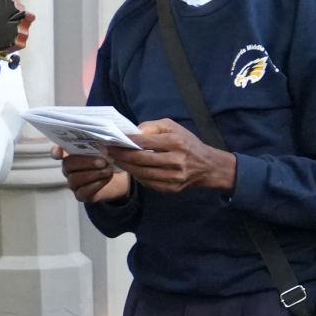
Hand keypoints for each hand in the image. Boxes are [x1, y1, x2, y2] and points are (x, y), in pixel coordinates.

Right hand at [55, 145, 130, 203]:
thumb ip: (102, 143)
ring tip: (108, 169)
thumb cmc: (108, 159)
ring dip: (93, 174)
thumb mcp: (107, 149)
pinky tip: (107, 178)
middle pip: (68, 165)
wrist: (117, 178)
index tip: (59, 152)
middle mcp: (69, 169)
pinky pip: (83, 191)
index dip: (56, 151)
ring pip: (75, 179)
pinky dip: (96, 184)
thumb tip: (105, 139)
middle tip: (102, 161)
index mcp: (71, 154)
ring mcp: (73, 183)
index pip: (57, 152)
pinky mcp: (81, 195)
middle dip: (85, 162)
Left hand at [102, 119, 235, 194]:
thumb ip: (152, 126)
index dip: (126, 142)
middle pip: (141, 160)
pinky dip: (137, 176)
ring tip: (115, 160)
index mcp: (176, 142)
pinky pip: (148, 183)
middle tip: (107, 152)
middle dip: (121, 155)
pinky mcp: (172, 188)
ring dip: (125, 167)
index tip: (112, 141)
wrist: (208, 166)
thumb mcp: (173, 127)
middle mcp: (176, 160)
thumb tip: (133, 133)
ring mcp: (174, 177)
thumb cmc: (187, 143)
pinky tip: (130, 169)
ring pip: (142, 173)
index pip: (144, 143)